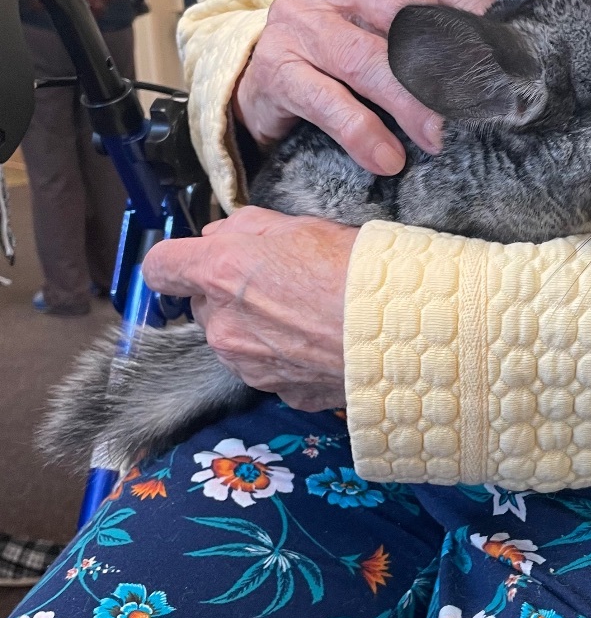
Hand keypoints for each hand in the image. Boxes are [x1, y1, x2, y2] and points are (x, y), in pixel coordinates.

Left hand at [141, 206, 356, 410]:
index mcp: (221, 273)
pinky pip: (269, 368)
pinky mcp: (278, 391)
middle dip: (231, 293)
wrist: (401, 328)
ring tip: (307, 313)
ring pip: (234, 340)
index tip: (196, 259)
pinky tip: (321, 341)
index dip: (176, 261)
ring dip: (257, 327)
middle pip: (205, 305)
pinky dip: (287, 356)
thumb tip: (221, 233)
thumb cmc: (355, 269)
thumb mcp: (300, 225)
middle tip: (281, 280)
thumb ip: (248, 227)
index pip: (160, 266)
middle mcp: (224, 325)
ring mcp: (248, 365)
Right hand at [234, 0, 492, 175]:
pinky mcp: (276, 66)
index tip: (508, 55)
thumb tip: (502, 44)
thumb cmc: (346, 39)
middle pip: (403, 12)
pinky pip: (328, 102)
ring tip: (438, 138)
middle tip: (479, 101)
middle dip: (448, 61)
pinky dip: (363, 134)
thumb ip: (436, 14)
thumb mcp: (389, 15)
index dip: (477, 14)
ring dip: (411, 105)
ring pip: (368, 60)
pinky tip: (389, 158)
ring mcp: (296, 17)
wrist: (271, 74)